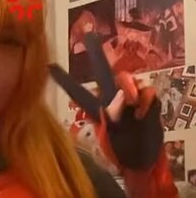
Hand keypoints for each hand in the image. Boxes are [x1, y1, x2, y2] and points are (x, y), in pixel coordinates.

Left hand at [49, 32, 162, 171]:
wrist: (145, 162)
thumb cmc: (123, 152)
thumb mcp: (112, 139)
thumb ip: (113, 118)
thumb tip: (120, 98)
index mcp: (97, 109)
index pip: (78, 93)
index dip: (64, 80)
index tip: (48, 65)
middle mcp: (113, 99)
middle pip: (104, 73)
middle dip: (96, 55)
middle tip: (89, 35)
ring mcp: (132, 99)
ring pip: (127, 82)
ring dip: (128, 89)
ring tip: (131, 106)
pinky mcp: (149, 102)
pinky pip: (148, 94)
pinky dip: (145, 102)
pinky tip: (142, 113)